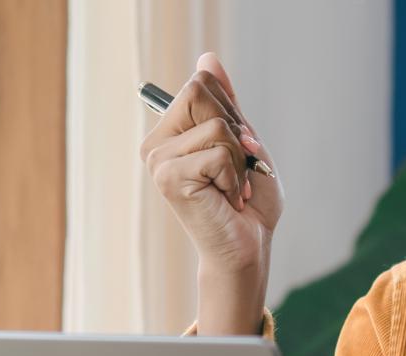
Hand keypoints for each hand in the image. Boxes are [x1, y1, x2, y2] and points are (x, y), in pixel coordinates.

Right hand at [139, 52, 283, 334]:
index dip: (231, 111)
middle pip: (201, 92)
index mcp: (172, 131)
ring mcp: (158, 161)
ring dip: (238, 159)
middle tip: (236, 168)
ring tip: (231, 187)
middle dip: (235, 130)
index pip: (201, 83)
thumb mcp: (242, 141)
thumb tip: (207, 58)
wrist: (248, 246)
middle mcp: (157, 144)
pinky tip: (225, 199)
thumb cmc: (247, 202)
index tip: (238, 148)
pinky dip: (234, 177)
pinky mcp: (168, 178)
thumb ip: (225, 102)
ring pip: (215, 126)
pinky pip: (218, 153)